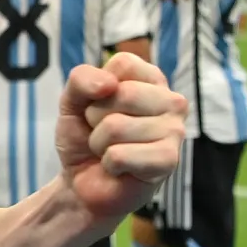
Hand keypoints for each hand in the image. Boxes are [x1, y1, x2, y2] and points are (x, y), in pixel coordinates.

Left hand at [55, 53, 186, 220]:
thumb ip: (82, 79)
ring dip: (100, 143)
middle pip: (122, 93)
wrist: (82, 183)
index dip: (97, 88)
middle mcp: (171, 101)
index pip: (124, 63)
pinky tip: (119, 168)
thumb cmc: (84, 138)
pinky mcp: (168, 161)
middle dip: (96, 117)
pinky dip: (108, 164)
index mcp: (152, 79)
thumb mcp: (72, 101)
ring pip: (116, 126)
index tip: (99, 105)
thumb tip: (109, 84)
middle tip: (103, 133)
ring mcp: (175, 131)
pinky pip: (119, 155)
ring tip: (110, 151)